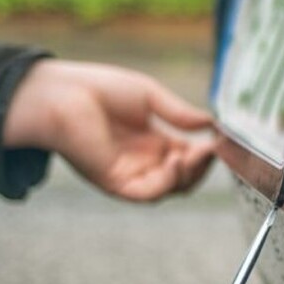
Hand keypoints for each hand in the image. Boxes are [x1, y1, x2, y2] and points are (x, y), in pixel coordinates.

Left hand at [3, 60, 217, 200]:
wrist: (63, 95)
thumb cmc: (100, 89)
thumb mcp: (150, 97)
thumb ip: (179, 114)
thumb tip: (211, 124)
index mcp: (151, 142)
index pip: (187, 157)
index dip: (205, 152)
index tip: (220, 139)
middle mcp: (142, 161)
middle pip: (184, 178)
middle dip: (202, 166)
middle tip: (212, 149)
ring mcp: (130, 174)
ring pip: (170, 189)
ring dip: (189, 175)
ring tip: (196, 154)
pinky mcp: (115, 182)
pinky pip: (148, 194)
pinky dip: (167, 183)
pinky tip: (174, 162)